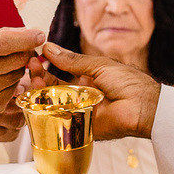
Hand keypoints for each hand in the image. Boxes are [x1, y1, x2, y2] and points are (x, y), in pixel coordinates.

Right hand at [0, 27, 43, 132]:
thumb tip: (28, 32)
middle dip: (24, 53)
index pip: (3, 43)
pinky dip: (12, 84)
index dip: (25, 38)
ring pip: (18, 74)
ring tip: (3, 69)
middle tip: (24, 51)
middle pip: (16, 59)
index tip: (40, 35)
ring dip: (17, 69)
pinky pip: (15, 89)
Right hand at [40, 43, 161, 139]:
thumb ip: (72, 60)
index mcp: (86, 79)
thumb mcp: (98, 65)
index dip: (46, 65)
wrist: (142, 105)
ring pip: (52, 103)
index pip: (59, 72)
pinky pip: (58, 119)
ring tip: (34, 79)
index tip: (34, 56)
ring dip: (40, 91)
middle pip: (52, 88)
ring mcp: (77, 111)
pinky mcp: (77, 126)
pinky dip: (45, 111)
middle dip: (40, 77)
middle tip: (31, 66)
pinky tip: (36, 99)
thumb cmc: (128, 82)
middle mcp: (80, 95)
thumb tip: (49, 48)